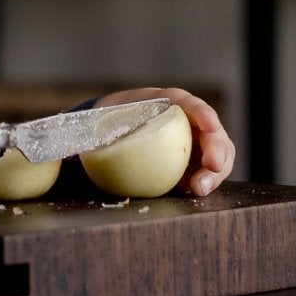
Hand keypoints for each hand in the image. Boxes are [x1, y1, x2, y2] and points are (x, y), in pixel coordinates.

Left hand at [90, 86, 234, 196]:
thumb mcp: (105, 120)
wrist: (114, 132)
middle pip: (212, 133)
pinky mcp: (193, 165)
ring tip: (200, 188)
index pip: (189, 104)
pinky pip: (207, 173)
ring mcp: (194, 145)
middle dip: (217, 149)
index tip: (209, 125)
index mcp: (168, 103)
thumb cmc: (111, 121)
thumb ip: (99, 129)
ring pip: (218, 156)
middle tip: (213, 165)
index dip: (202, 113)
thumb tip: (78, 140)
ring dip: (214, 173)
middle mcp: (187, 123)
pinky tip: (195, 192)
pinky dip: (206, 183)